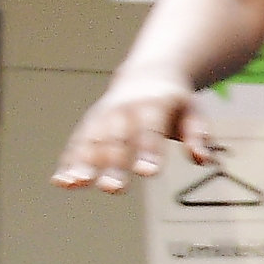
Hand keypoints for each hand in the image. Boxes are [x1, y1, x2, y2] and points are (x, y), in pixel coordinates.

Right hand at [51, 73, 213, 190]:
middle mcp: (122, 110)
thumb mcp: (193, 112)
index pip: (150, 130)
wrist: (147, 75)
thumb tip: (202, 159)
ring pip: (91, 141)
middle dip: (113, 164)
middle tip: (114, 188)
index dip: (148, 151)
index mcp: (152, 105)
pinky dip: (68, 163)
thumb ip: (198, 136)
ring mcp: (102, 117)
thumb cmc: (174, 102)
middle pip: (117, 140)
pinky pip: (76, 144)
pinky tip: (61, 182)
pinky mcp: (88, 126)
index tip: (148, 172)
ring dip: (82, 163)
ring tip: (77, 183)